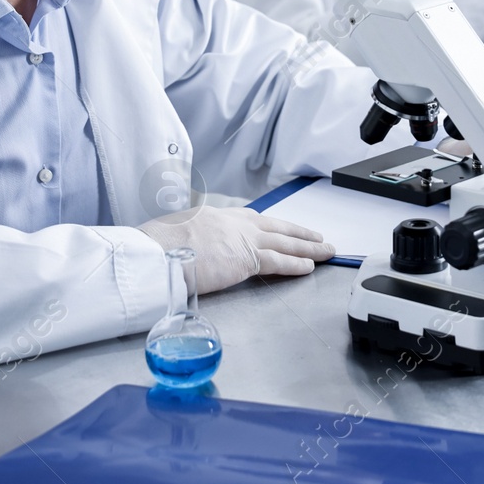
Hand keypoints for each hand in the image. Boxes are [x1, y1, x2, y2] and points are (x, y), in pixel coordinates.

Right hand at [138, 206, 334, 293]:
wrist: (158, 252)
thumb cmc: (158, 245)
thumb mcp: (177, 232)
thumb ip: (193, 237)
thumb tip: (190, 247)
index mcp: (219, 216)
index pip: (254, 220)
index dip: (273, 226)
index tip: (285, 228)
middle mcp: (236, 223)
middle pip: (277, 228)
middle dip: (300, 233)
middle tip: (318, 237)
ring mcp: (244, 240)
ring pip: (286, 243)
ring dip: (309, 248)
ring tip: (326, 252)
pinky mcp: (247, 260)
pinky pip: (279, 262)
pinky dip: (297, 264)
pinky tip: (309, 267)